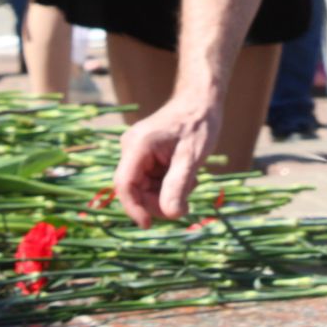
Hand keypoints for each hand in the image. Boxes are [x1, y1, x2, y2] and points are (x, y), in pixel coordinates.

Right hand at [112, 94, 221, 226]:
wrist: (202, 100)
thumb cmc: (198, 123)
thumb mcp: (191, 157)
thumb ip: (178, 185)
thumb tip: (169, 214)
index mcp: (137, 146)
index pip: (124, 185)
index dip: (134, 209)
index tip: (149, 226)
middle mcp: (131, 149)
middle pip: (136, 190)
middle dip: (159, 202)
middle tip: (186, 203)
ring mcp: (138, 153)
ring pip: (145, 188)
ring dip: (167, 194)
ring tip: (191, 182)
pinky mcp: (146, 156)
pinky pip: (151, 181)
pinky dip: (168, 185)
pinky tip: (186, 176)